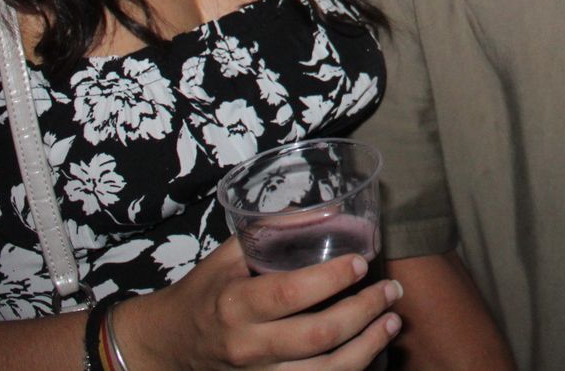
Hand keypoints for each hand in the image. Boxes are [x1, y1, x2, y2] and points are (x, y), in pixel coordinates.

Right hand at [118, 239, 401, 369]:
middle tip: (391, 290)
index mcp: (235, 304)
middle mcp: (247, 345)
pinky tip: (372, 350)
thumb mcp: (228, 254)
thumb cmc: (206, 292)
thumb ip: (273, 230)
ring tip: (393, 321)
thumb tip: (328, 209)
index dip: (331, 279)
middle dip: (363, 312)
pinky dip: (350, 369)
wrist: (171, 345)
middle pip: (317, 336)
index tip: (361, 262)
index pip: (289, 293)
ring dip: (367, 346)